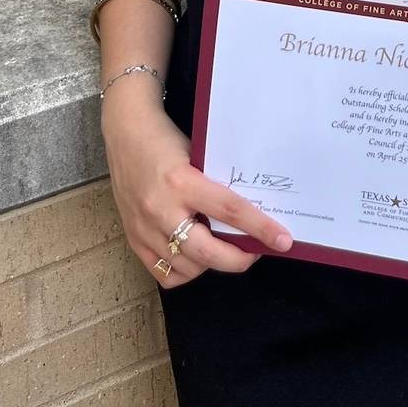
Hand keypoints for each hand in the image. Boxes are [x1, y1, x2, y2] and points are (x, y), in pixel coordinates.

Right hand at [102, 87, 293, 287]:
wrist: (125, 133)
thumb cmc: (165, 139)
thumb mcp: (196, 154)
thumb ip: (215, 184)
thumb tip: (249, 212)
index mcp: (181, 182)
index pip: (229, 211)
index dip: (260, 228)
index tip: (282, 240)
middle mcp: (161, 209)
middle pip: (207, 252)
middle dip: (239, 259)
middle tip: (255, 252)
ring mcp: (144, 228)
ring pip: (187, 267)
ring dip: (212, 264)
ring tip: (223, 248)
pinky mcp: (133, 239)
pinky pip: (164, 273)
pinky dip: (185, 270)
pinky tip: (195, 256)